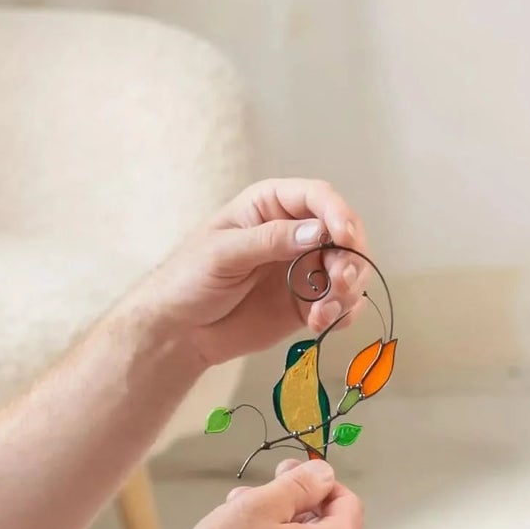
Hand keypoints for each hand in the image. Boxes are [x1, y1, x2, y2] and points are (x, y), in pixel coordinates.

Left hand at [127, 178, 369, 371]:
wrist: (178, 330)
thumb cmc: (187, 279)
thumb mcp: (222, 253)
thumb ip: (269, 240)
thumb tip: (317, 231)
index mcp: (270, 206)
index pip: (317, 198)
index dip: (338, 213)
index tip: (344, 236)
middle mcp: (294, 233)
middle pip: (344, 234)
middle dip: (351, 257)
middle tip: (340, 283)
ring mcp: (303, 269)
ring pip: (349, 270)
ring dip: (349, 289)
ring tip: (325, 312)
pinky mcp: (307, 303)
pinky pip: (341, 304)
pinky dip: (342, 313)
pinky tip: (321, 322)